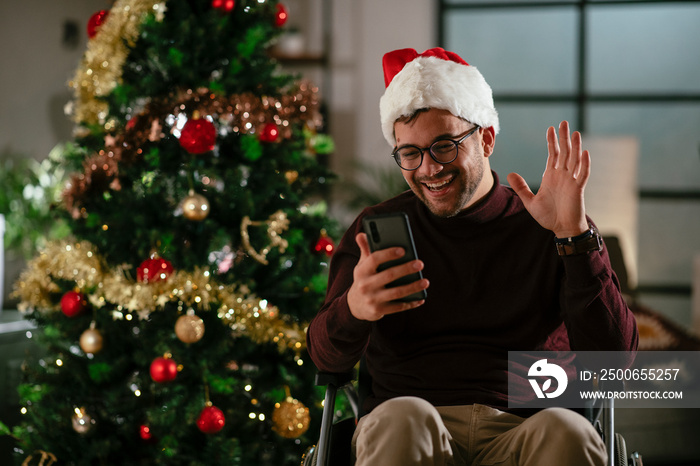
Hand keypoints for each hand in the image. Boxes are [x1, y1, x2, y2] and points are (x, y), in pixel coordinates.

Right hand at [347, 233, 428, 321]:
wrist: (355, 305)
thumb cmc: (364, 279)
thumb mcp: (362, 265)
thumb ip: (366, 250)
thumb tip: (362, 233)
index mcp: (362, 270)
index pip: (374, 259)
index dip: (388, 254)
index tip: (403, 249)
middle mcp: (365, 285)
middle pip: (389, 275)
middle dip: (405, 269)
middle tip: (420, 263)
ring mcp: (372, 299)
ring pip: (396, 292)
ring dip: (412, 287)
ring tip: (425, 281)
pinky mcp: (378, 311)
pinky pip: (398, 307)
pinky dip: (411, 303)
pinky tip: (421, 298)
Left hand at [506, 121, 589, 237]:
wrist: (561, 229)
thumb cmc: (548, 216)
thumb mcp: (530, 201)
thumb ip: (521, 187)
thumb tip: (510, 174)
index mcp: (551, 176)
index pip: (552, 155)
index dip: (551, 142)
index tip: (550, 128)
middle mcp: (562, 176)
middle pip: (564, 153)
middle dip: (563, 138)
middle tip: (563, 122)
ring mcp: (571, 181)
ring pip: (574, 160)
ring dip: (575, 147)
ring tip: (575, 133)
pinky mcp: (578, 190)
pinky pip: (582, 174)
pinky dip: (584, 164)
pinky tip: (584, 153)